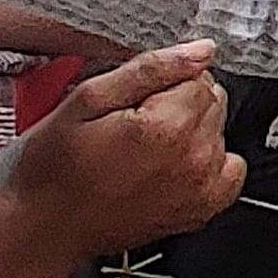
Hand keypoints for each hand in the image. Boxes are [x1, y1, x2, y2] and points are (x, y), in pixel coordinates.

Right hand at [2, 42, 245, 261]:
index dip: (162, 81)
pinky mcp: (202, 209)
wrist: (46, 227)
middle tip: (134, 123)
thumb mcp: (88, 99)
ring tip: (146, 148)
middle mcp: (195, 159)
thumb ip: (151, 68)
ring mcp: (202, 188)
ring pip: (219, 130)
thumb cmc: (56, 169)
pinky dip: (209, 161)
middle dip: (178, 102)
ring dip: (191, 131)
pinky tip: (173, 164)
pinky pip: (231, 169)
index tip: (133, 99)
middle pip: (212, 100)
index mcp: (169, 126)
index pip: (198, 74)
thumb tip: (199, 51)